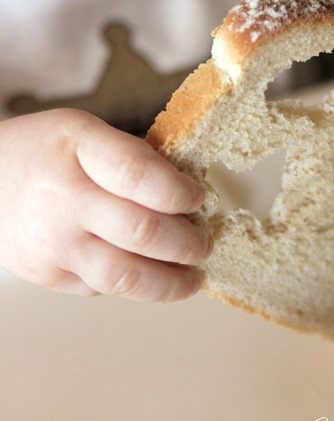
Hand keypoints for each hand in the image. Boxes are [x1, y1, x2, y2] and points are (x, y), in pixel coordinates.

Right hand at [0, 109, 210, 299]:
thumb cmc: (41, 152)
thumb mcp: (84, 132)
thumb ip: (135, 157)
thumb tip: (193, 185)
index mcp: (77, 148)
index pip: (139, 175)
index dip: (178, 192)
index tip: (198, 198)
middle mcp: (62, 198)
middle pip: (142, 231)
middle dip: (187, 243)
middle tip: (205, 243)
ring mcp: (52, 243)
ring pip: (126, 276)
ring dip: (171, 281)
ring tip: (192, 277)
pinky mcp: (46, 275)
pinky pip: (103, 287)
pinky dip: (134, 284)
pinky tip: (152, 276)